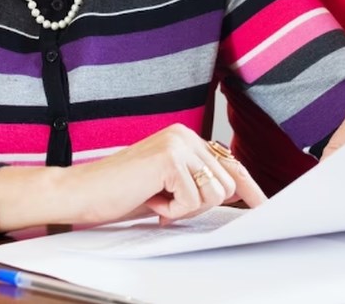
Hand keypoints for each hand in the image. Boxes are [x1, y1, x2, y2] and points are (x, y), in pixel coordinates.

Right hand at [0, 124, 265, 232]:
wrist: (81, 192)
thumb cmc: (120, 193)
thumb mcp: (166, 186)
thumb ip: (197, 183)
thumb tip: (234, 193)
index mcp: (186, 138)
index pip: (228, 163)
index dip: (248, 187)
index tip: (263, 205)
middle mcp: (185, 135)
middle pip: (226, 184)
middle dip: (199, 205)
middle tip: (165, 203)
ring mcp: (178, 144)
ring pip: (212, 194)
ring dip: (184, 208)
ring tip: (155, 198)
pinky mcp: (169, 159)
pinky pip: (191, 201)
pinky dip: (170, 209)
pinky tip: (148, 198)